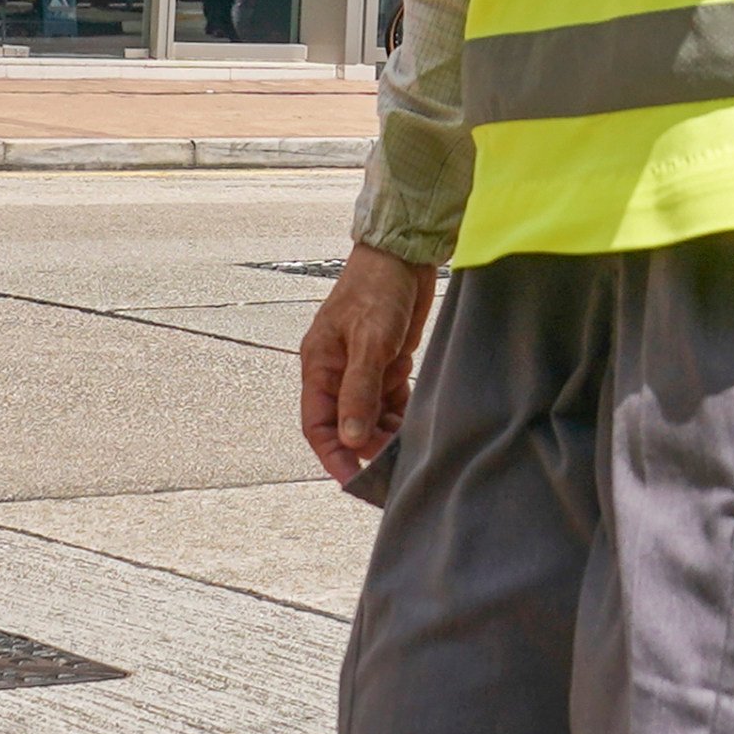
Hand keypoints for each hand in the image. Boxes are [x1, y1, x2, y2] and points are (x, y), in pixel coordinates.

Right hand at [300, 241, 439, 480]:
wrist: (404, 252)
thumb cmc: (378, 289)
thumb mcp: (369, 340)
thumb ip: (359, 390)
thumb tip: (350, 438)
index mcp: (319, 366)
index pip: (318, 424)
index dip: (333, 455)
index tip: (351, 481)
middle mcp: (338, 371)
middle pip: (346, 424)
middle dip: (365, 447)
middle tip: (391, 468)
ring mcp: (364, 368)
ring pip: (370, 415)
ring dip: (386, 433)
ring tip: (408, 449)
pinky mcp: (389, 361)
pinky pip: (390, 400)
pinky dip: (400, 414)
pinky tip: (416, 426)